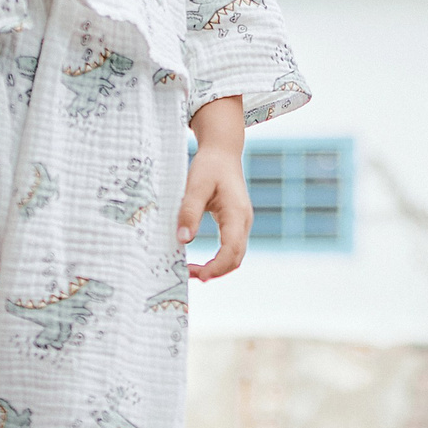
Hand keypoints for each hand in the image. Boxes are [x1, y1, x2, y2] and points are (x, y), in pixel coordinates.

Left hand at [180, 101, 249, 280]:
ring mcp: (241, 223)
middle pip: (236, 258)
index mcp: (236, 213)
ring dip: (216, 267)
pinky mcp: (235, 223)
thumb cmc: (209, 166)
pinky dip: (218, 259)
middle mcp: (243, 221)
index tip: (198, 275)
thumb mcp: (195, 185)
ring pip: (235, 255)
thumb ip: (189, 211)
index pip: (231, 249)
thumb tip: (184, 240)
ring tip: (191, 270)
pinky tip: (200, 260)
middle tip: (189, 274)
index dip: (216, 267)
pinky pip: (231, 248)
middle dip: (215, 271)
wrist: (223, 152)